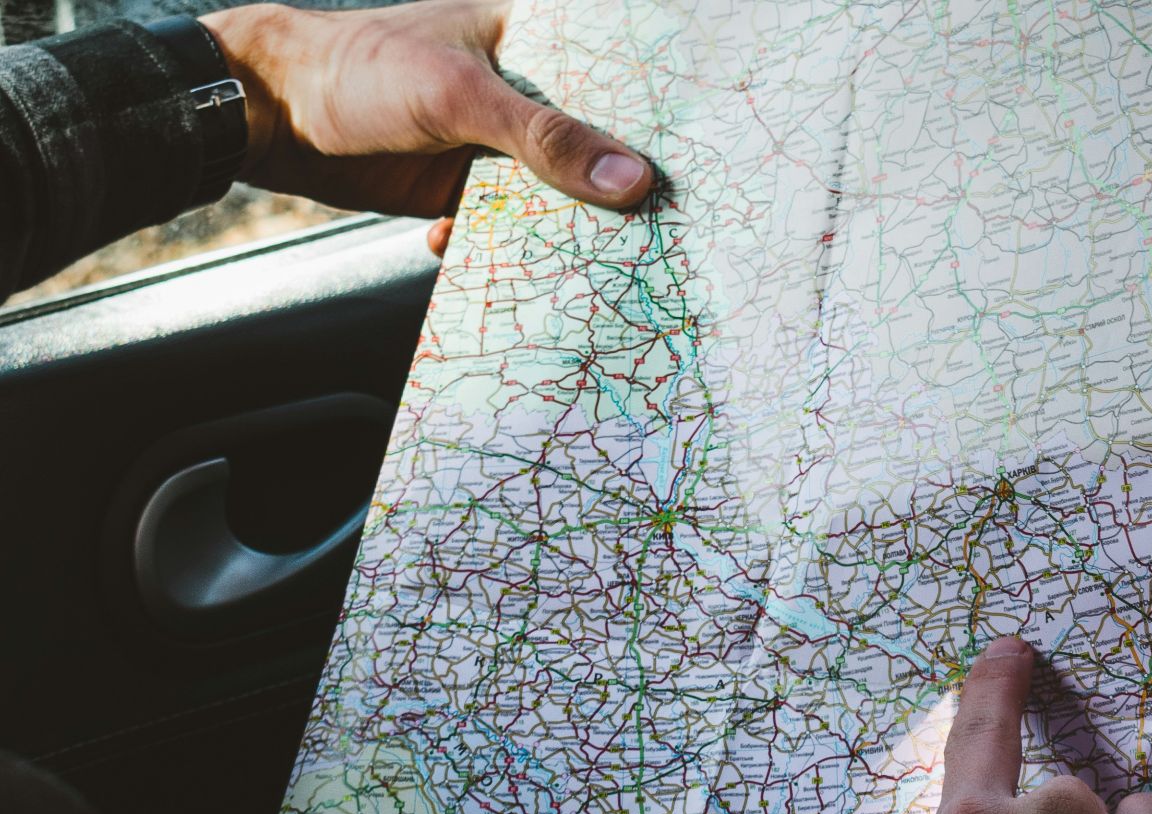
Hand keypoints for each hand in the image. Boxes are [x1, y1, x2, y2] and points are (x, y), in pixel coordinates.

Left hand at [200, 0, 654, 254]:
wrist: (273, 118)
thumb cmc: (361, 71)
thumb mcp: (462, 98)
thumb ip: (547, 139)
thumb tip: (633, 182)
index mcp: (533, 36)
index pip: (618, 69)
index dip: (662, 110)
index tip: (705, 152)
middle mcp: (525, 90)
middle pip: (598, 142)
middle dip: (623, 185)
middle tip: (669, 223)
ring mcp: (500, 143)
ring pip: (560, 192)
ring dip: (571, 227)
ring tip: (603, 259)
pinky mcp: (471, 189)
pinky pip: (515, 226)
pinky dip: (516, 249)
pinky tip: (513, 265)